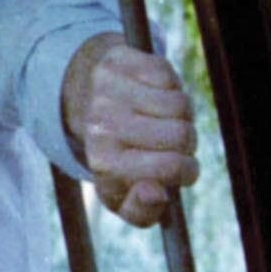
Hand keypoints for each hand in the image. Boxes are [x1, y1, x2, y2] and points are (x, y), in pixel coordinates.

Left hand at [62, 33, 200, 226]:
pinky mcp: (117, 60)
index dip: (186, 171)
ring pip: (180, 105)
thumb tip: (155, 192)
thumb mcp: (121, 197)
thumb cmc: (115, 157)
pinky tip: (152, 94)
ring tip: (161, 119)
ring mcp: (106, 90)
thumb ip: (141, 211)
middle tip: (169, 142)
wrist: (84, 102)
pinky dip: (169, 86)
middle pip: (182, 135)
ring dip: (180, 114)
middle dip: (186, 142)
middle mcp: (101, 126)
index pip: (172, 168)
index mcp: (104, 162)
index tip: (178, 169)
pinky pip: (168, 76)